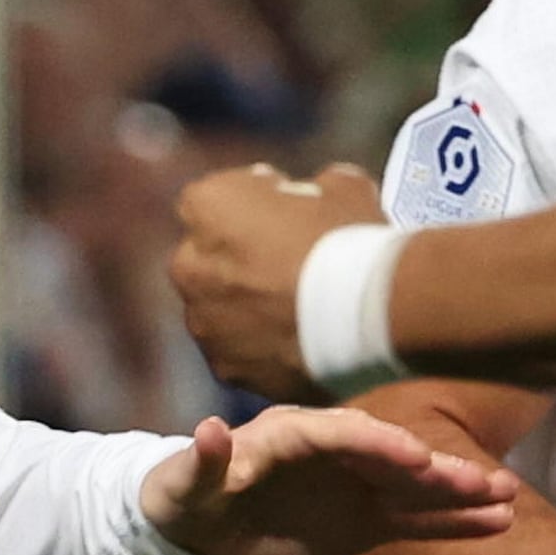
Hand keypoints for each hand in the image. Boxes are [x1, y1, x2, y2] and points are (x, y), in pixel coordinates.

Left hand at [141, 402, 518, 554]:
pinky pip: (417, 520)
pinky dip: (457, 521)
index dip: (377, 444)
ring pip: (415, 487)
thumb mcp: (182, 484)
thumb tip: (209, 429)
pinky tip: (500, 520)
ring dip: (460, 490)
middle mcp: (334, 452)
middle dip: (435, 467)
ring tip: (508, 496)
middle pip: (390, 456)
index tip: (415, 458)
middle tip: (481, 479)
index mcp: (290, 433)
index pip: (340, 433)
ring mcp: (355, 485)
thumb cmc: (182, 495)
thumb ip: (202, 461)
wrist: (196, 526)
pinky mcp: (366, 519)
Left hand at [170, 161, 385, 401]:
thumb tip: (321, 194)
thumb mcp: (343, 186)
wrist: (365, 314)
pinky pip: (240, 353)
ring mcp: (203, 323)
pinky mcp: (226, 368)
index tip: (286, 212)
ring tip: (299, 311)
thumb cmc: (349, 238)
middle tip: (290, 264)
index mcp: (207, 206)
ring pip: (220, 311)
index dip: (253, 204)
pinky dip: (262, 348)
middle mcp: (189, 265)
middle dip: (240, 259)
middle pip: (208, 258)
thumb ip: (316, 187)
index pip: (215, 199)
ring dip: (248, 307)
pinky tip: (301, 343)